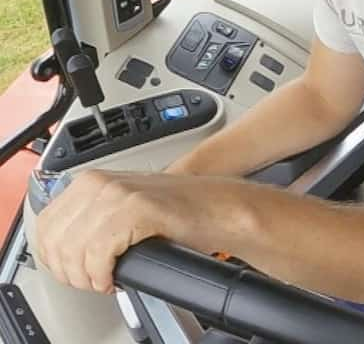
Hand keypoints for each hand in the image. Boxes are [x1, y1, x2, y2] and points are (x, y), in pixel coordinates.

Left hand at [33, 170, 209, 293]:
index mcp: (91, 181)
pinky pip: (98, 254)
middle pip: (55, 242)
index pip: (44, 227)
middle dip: (69, 272)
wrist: (219, 207)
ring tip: (103, 281)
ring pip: (73, 251)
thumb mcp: (122, 206)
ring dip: (86, 277)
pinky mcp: (136, 208)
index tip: (73, 271)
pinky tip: (114, 279)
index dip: (55, 259)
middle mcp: (99, 183)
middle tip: (91, 281)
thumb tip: (62, 247)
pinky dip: (102, 275)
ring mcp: (117, 193)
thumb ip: (91, 216)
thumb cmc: (179, 211)